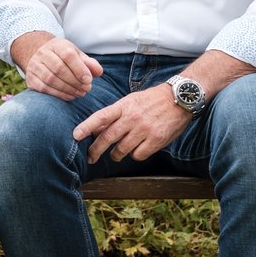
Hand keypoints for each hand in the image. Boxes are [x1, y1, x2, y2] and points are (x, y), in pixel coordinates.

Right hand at [11, 32, 102, 100]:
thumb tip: (98, 72)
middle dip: (75, 81)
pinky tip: (69, 96)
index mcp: (56, 45)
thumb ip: (89, 63)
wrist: (41, 57)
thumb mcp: (77, 56)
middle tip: (86, 89)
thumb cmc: (64, 57)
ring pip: (50, 79)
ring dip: (68, 89)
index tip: (89, 80)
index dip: (79, 69)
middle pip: (59, 68)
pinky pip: (44, 88)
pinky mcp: (30, 78)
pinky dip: (59, 94)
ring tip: (80, 93)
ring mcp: (34, 66)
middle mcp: (43, 53)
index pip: (68, 55)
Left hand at [73, 87, 192, 163]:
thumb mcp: (131, 101)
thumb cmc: (152, 100)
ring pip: (121, 150)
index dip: (86, 126)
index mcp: (124, 106)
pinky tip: (137, 149)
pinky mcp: (156, 140)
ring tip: (116, 154)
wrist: (180, 99)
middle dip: (96, 150)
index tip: (75, 135)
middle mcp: (132, 117)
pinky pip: (138, 155)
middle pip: (108, 137)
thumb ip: (114, 115)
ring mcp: (144, 129)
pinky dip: (135, 155)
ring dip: (116, 154)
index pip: (101, 116)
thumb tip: (96, 129)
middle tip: (90, 157)